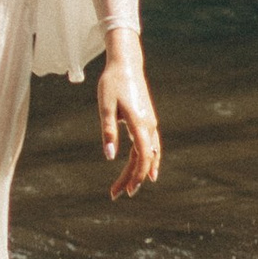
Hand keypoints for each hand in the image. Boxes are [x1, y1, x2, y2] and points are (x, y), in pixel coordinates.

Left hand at [97, 45, 160, 197]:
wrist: (126, 64)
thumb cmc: (112, 83)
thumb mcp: (105, 106)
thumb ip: (108, 131)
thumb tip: (110, 156)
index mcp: (139, 122)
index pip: (143, 156)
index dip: (136, 175)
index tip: (127, 190)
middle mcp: (149, 124)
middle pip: (144, 158)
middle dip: (132, 178)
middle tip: (116, 194)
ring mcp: (151, 122)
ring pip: (148, 153)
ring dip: (138, 171)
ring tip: (128, 188)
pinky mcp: (148, 120)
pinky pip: (152, 145)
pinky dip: (148, 160)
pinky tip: (146, 171)